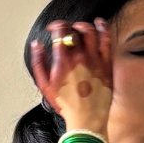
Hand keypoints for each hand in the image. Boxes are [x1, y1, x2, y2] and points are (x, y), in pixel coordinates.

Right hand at [30, 19, 113, 136]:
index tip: (53, 29)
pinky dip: (103, 28)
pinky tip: (100, 23)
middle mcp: (79, 57)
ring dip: (83, 25)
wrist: (86, 119)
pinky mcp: (107, 64)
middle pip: (74, 30)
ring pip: (90, 31)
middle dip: (67, 26)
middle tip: (65, 31)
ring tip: (80, 27)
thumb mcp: (44, 85)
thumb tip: (36, 44)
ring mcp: (95, 59)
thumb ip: (38, 62)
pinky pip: (107, 40)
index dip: (55, 25)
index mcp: (63, 61)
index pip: (60, 31)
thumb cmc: (65, 104)